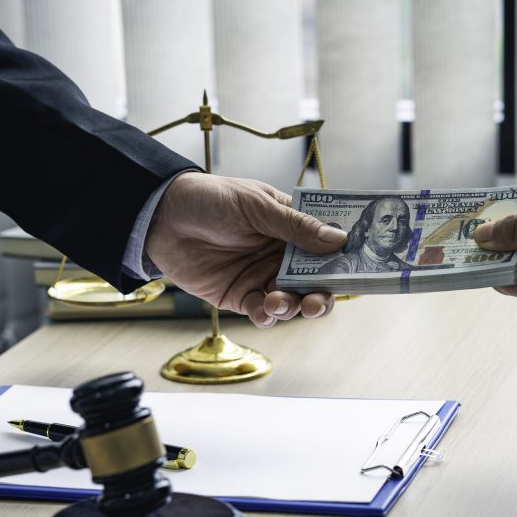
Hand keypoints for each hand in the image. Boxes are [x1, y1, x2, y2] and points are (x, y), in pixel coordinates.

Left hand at [146, 172, 346, 327]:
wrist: (161, 217)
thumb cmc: (209, 200)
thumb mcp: (256, 206)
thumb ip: (296, 227)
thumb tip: (338, 240)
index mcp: (292, 228)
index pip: (328, 247)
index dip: (344, 261)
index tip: (355, 273)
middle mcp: (282, 255)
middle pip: (316, 282)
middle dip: (322, 296)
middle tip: (316, 302)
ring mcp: (262, 276)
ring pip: (292, 302)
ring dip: (292, 307)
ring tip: (278, 302)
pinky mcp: (240, 296)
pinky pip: (263, 313)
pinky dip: (267, 316)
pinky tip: (263, 310)